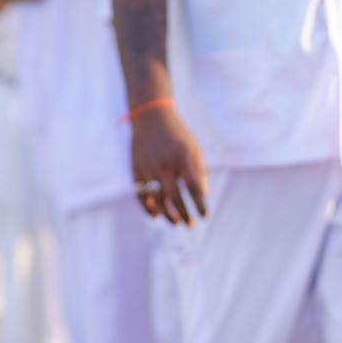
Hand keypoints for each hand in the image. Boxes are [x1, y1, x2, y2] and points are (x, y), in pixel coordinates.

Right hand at [131, 105, 207, 226]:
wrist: (151, 117)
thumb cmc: (177, 134)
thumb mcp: (193, 148)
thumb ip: (198, 170)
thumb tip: (202, 195)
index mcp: (183, 158)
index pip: (194, 188)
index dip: (200, 205)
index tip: (204, 216)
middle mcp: (165, 164)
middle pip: (176, 197)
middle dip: (185, 214)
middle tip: (191, 225)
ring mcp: (148, 168)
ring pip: (158, 199)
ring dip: (167, 214)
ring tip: (176, 222)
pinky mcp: (136, 170)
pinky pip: (141, 194)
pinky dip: (148, 207)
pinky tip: (156, 216)